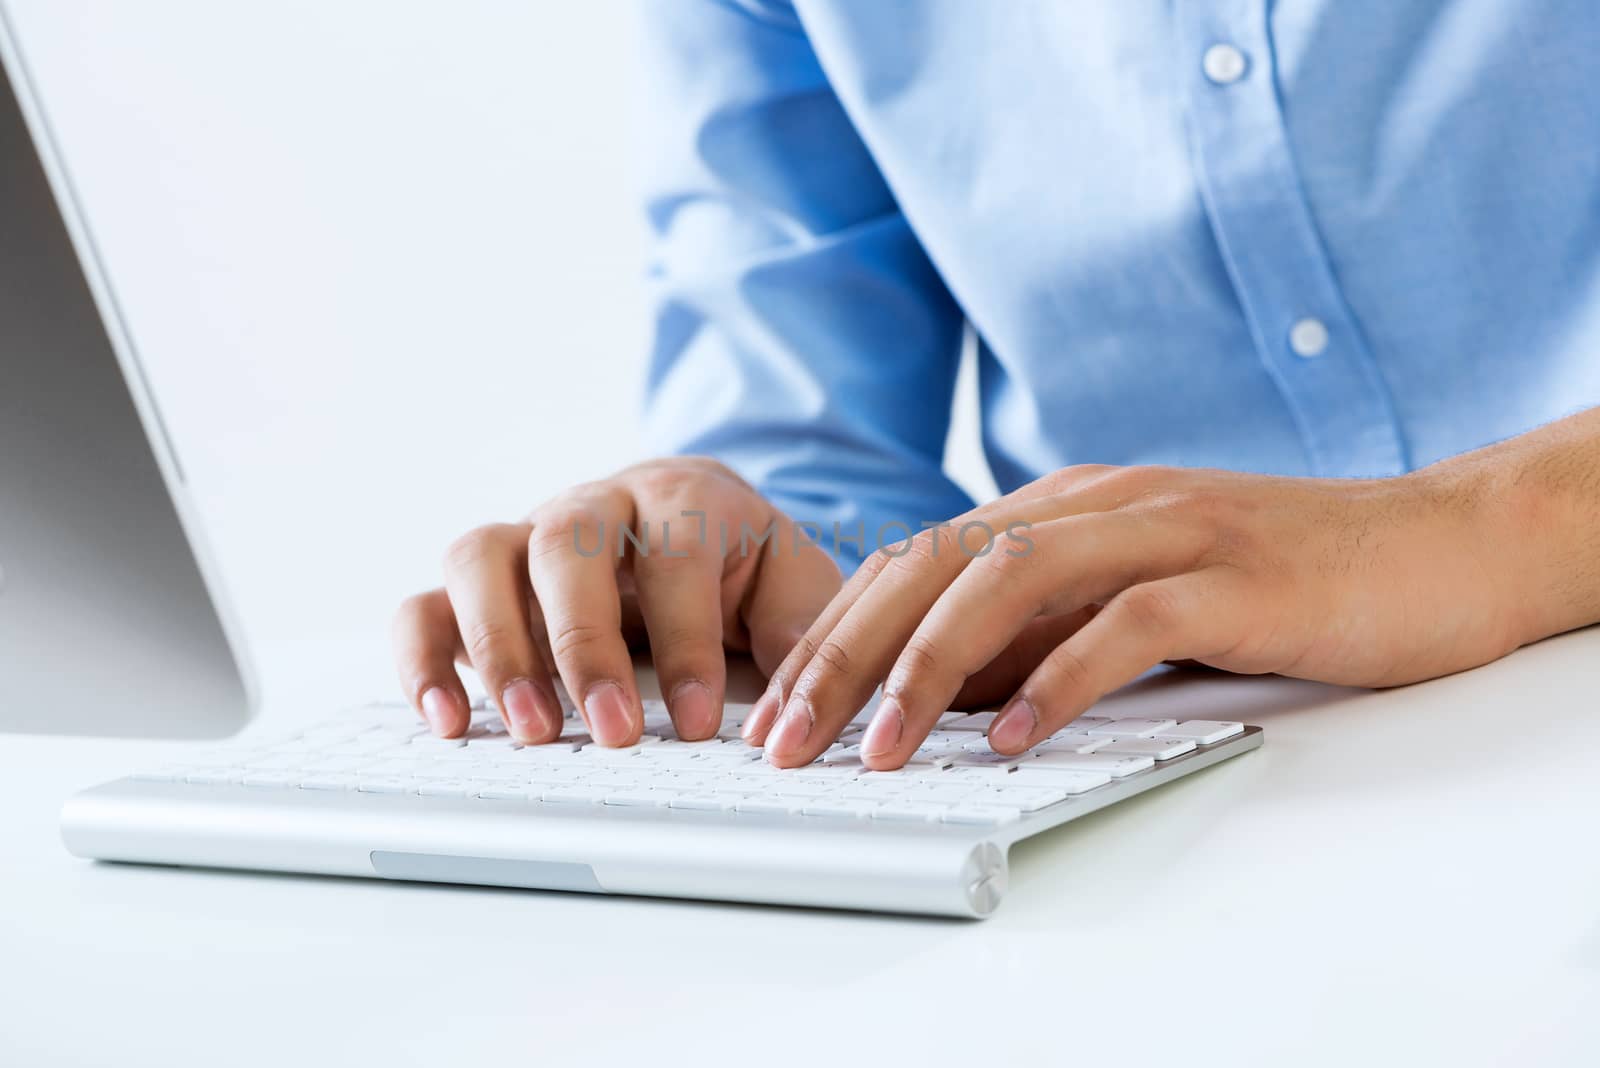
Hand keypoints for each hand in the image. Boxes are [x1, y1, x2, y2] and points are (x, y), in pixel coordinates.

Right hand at [392, 458, 840, 745]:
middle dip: (586, 642)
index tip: (699, 722)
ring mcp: (526, 537)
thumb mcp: (792, 584)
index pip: (675, 553)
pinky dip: (423, 659)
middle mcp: (594, 503)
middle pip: (566, 540)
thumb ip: (801, 633)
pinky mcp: (480, 583)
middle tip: (613, 731)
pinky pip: (426, 603)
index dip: (686, 639)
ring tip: (532, 731)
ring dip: (500, 647)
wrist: (697, 520)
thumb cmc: (744, 562)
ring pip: (481, 555)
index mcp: (681, 494)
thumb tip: (796, 711)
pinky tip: (447, 721)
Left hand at [743, 462, 1528, 769]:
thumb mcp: (1126, 596)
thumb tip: (939, 694)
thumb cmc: (1268, 580)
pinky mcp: (1229, 574)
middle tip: (785, 740)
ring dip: (925, 669)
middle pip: (931, 566)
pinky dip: (1058, 678)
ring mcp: (1161, 529)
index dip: (832, 636)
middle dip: (842, 655)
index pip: (911, 563)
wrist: (1426, 545)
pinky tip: (1011, 737)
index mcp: (1057, 506)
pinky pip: (1123, 621)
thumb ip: (1041, 628)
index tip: (776, 713)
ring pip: (1005, 581)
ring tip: (876, 751)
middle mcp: (1093, 503)